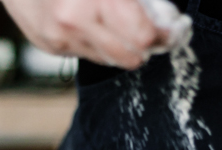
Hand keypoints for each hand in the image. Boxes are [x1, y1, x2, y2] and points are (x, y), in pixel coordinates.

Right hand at [0, 0, 166, 68]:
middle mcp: (75, 21)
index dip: (164, 35)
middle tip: (153, 33)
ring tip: (120, 25)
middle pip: (130, 57)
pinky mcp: (49, 46)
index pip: (144, 36)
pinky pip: (87, 54)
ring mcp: (60, 37)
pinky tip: (90, 22)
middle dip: (145, 47)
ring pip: (109, 59)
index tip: (172, 30)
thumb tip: (162, 17)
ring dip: (121, 46)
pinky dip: (96, 42)